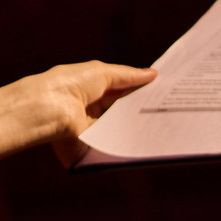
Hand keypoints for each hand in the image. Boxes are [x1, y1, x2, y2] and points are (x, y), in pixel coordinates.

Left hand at [0, 60, 157, 168]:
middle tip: (172, 112)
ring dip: (138, 130)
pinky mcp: (90, 146)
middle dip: (144, 112)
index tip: (166, 94)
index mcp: (91, 88)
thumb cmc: (69, 84)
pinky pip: (112, 146)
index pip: (121, 92)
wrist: (48, 109)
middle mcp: (91, 109)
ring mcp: (91, 128)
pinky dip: (127, 144)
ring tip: (166, 127)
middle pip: (123, 112)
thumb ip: (128, 76)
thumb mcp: (102, 74)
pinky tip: (149, 142)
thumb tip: (153, 74)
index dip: (141, 93)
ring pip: (120, 130)